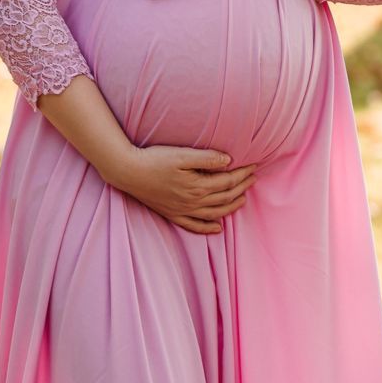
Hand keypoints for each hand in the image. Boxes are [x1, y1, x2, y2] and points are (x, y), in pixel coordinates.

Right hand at [112, 144, 257, 234]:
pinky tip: (217, 228)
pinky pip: (194, 226)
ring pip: (214, 214)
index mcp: (197, 186)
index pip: (227, 181)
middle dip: (241, 188)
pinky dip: (208, 228)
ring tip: (242, 200)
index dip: (242, 174)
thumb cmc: (154, 160)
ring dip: (231, 207)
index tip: (254, 166)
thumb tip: (228, 161)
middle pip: (224, 197)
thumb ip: (206, 158)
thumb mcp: (181, 155)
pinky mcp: (172, 214)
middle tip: (253, 179)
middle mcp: (192, 202)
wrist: (128, 172)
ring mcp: (182, 210)